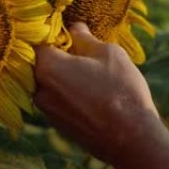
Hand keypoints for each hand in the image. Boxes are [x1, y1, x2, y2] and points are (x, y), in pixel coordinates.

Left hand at [33, 23, 162, 164]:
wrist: (131, 139)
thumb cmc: (121, 90)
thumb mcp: (108, 53)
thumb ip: (85, 38)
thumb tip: (74, 28)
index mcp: (47, 67)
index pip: (38, 40)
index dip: (53, 32)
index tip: (70, 31)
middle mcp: (39, 90)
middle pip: (41, 63)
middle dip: (60, 55)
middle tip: (85, 52)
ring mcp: (47, 111)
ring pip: (51, 83)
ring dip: (66, 76)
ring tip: (94, 76)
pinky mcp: (58, 125)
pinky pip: (59, 100)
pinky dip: (70, 94)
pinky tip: (94, 95)